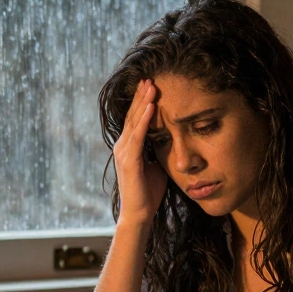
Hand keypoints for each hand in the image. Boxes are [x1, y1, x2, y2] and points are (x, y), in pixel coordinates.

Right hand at [112, 79, 169, 225]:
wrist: (140, 214)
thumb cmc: (149, 192)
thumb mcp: (156, 165)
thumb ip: (158, 151)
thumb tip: (169, 140)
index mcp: (128, 147)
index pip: (135, 119)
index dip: (142, 102)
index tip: (151, 85)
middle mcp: (122, 146)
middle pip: (132, 115)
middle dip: (142, 96)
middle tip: (149, 77)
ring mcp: (124, 152)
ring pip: (134, 121)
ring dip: (143, 102)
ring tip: (151, 85)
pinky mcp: (129, 160)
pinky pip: (138, 135)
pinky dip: (144, 119)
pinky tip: (152, 106)